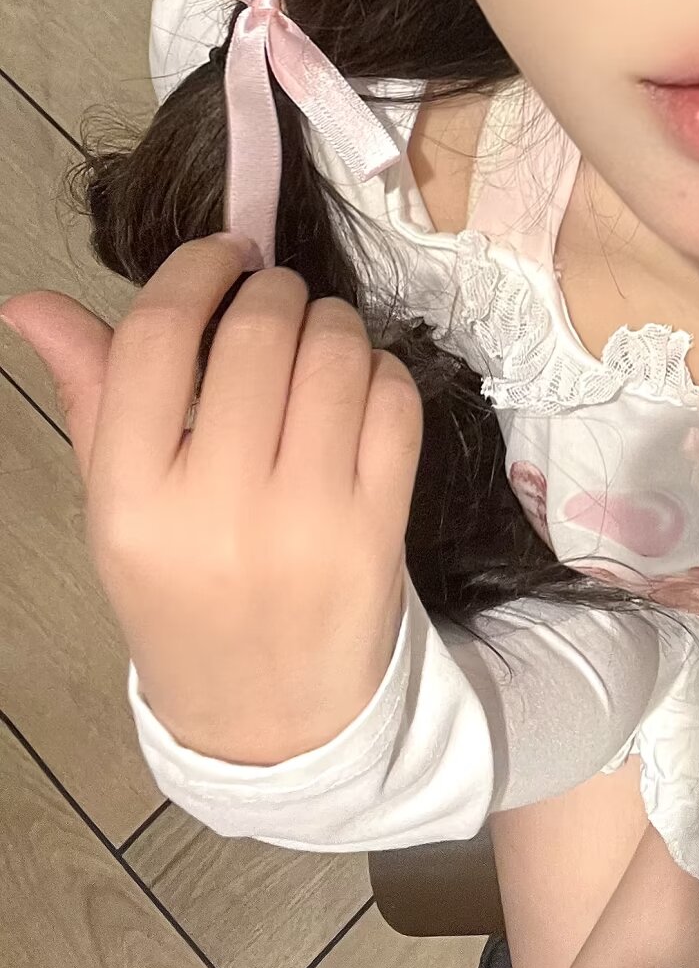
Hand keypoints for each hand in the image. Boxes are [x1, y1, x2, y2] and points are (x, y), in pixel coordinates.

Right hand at [0, 232, 421, 763]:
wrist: (269, 713)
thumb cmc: (184, 589)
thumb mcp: (118, 505)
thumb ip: (91, 393)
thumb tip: (31, 303)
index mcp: (132, 499)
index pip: (157, 338)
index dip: (195, 270)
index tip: (222, 254)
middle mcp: (218, 507)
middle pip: (258, 329)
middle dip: (272, 290)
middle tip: (272, 301)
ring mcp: (308, 518)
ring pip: (335, 350)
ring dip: (331, 322)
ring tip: (312, 345)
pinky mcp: (381, 525)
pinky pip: (394, 396)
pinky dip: (380, 370)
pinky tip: (353, 393)